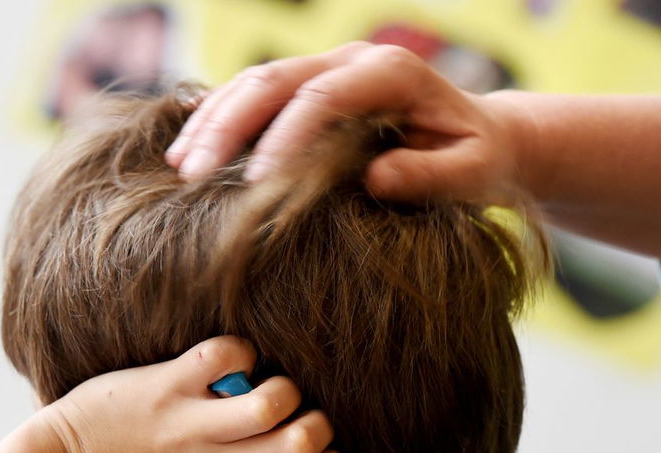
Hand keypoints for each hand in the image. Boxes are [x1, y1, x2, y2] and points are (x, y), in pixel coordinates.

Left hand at [40, 337, 345, 452]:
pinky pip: (226, 356)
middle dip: (317, 425)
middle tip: (298, 419)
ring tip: (267, 390)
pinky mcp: (167, 386)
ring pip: (273, 401)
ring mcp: (191, 427)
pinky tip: (231, 366)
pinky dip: (241, 353)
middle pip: (302, 444)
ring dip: (284, 389)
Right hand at [166, 42, 529, 206]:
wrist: (480, 138)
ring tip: (179, 168)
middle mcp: (351, 61)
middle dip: (228, 126)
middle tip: (193, 176)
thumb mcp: (473, 173)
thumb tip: (374, 179)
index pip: (323, 96)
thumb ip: (431, 176)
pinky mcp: (306, 90)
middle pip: (274, 80)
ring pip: (253, 83)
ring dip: (212, 122)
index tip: (256, 184)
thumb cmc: (478, 161)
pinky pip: (251, 96)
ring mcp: (325, 70)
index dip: (284, 137)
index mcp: (391, 73)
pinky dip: (216, 121)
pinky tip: (184, 152)